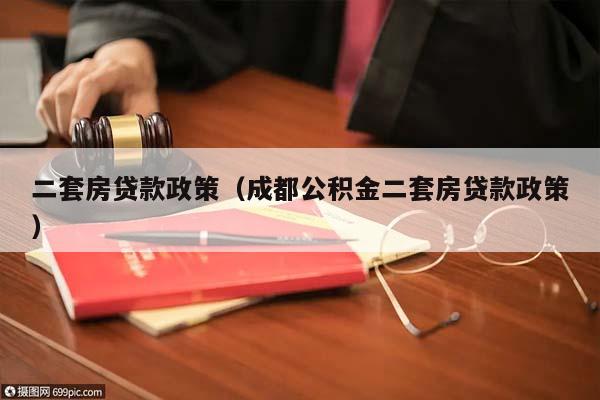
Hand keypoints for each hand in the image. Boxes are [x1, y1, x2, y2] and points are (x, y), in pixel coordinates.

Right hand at [36, 38, 158, 141]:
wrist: (129, 69)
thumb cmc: (137, 89)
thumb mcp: (147, 105)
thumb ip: (138, 124)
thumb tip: (128, 145)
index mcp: (112, 71)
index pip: (89, 85)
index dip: (80, 109)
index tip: (78, 131)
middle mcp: (88, 67)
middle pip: (65, 92)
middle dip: (66, 123)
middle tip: (77, 143)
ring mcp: (71, 72)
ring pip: (50, 96)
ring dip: (56, 123)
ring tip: (70, 138)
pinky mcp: (60, 79)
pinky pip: (44, 100)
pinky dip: (49, 119)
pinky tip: (62, 130)